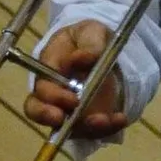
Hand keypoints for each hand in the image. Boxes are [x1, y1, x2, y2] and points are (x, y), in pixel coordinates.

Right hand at [26, 21, 127, 138]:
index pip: (40, 90)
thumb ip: (89, 42)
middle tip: (75, 119)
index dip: (52, 99)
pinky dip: (108, 127)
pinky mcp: (87, 116)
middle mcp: (53, 94)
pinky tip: (120, 118)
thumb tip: (79, 58)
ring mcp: (69, 108)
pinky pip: (94, 129)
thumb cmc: (88, 37)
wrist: (102, 49)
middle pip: (40, 113)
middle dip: (55, 120)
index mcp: (48, 71)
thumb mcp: (91, 32)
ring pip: (68, 126)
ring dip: (87, 128)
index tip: (72, 100)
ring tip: (106, 121)